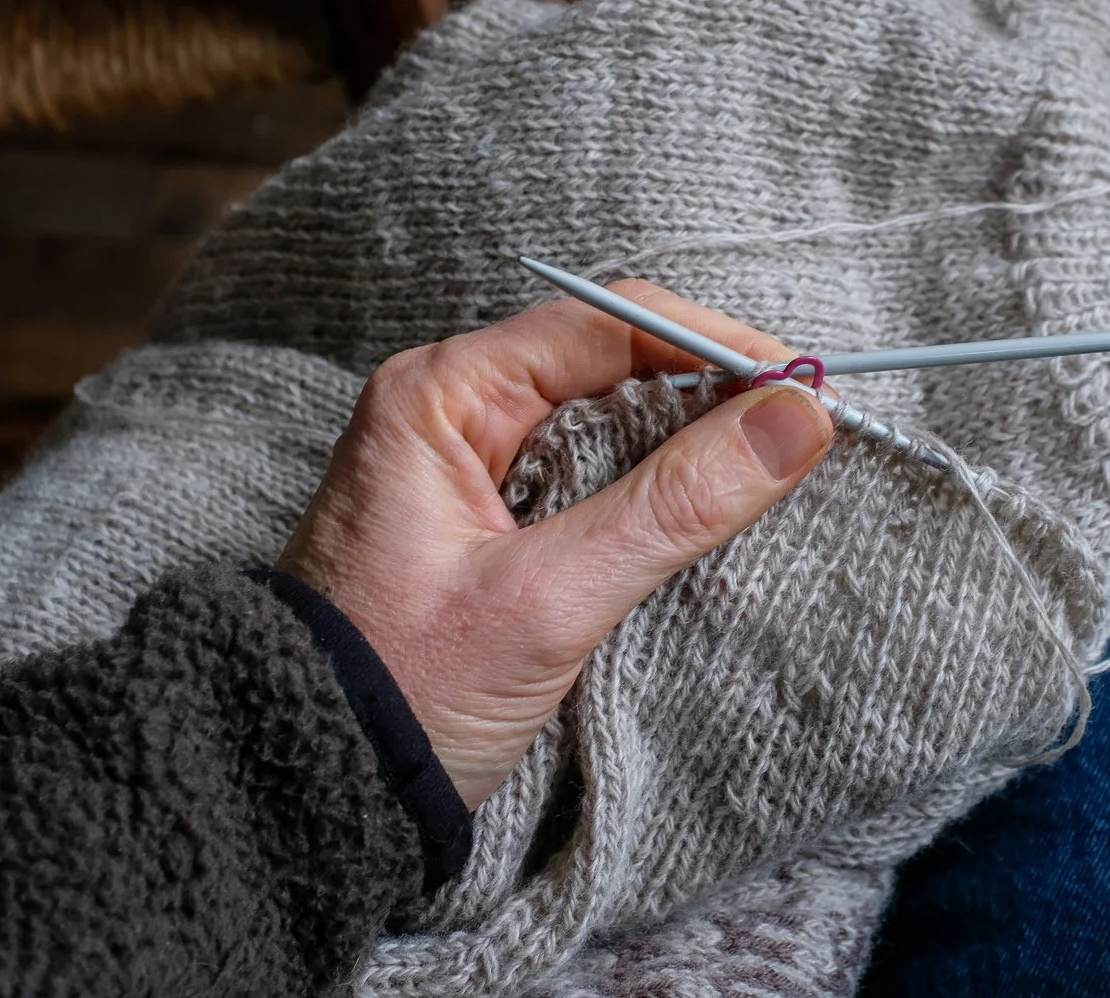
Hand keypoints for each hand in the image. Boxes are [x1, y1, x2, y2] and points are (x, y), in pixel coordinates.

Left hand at [275, 282, 833, 808]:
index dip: (717, 345)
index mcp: (440, 394)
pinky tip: (704, 514)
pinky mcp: (484, 517)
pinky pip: (585, 471)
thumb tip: (796, 419)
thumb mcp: (548, 600)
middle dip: (711, 390)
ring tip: (772, 472)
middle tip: (804, 434)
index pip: (606, 321)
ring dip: (686, 441)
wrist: (304, 789)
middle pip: (611, 357)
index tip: (805, 389)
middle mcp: (448, 406)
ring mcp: (464, 461)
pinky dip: (650, 486)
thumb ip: (673, 505)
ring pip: (604, 416)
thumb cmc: (402, 692)